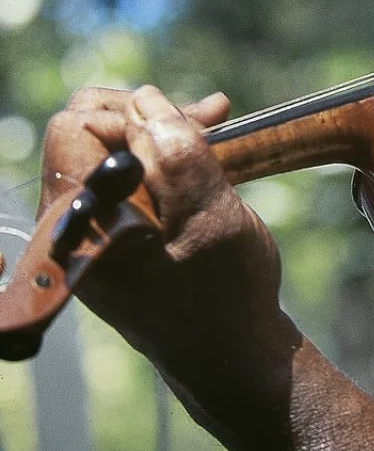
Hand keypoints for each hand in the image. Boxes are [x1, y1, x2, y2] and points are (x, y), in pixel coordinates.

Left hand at [39, 85, 296, 382]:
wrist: (229, 350)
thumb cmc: (226, 291)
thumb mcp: (212, 217)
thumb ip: (178, 155)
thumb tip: (148, 100)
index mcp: (82, 226)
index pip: (77, 129)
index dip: (136, 114)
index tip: (194, 127)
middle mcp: (68, 226)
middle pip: (82, 131)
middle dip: (146, 115)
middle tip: (209, 119)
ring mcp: (85, 230)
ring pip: (102, 148)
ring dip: (157, 131)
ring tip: (214, 124)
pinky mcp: (106, 233)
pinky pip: (117, 174)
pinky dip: (158, 156)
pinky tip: (203, 150)